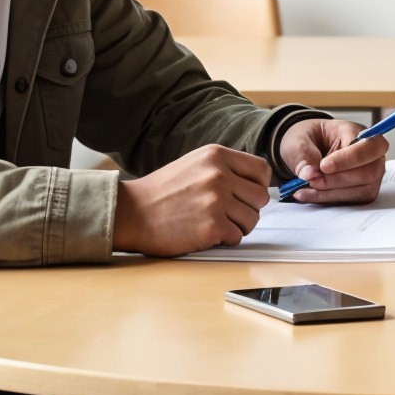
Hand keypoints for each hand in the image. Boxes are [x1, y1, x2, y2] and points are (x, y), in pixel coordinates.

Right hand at [113, 143, 274, 254]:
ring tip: (218, 224)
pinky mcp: (211, 226)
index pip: (262, 170)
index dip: (259, 185)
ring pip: (252, 219)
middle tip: (232, 214)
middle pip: (261, 197)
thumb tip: (255, 182)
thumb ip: (224, 167)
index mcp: (216, 156)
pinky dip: (225, 239)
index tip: (248, 195)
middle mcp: (219, 175)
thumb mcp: (195, 163)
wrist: (132, 212)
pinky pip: (236, 237)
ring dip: (239, 226)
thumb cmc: (162, 191)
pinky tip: (207, 233)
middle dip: (250, 209)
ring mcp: (216, 201)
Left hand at [278, 118, 388, 206]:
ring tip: (304, 189)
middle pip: (368, 172)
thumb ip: (303, 155)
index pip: (365, 147)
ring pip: (361, 190)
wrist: (308, 150)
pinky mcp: (364, 191)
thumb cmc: (309, 140)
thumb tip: (309, 174)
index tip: (323, 166)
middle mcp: (371, 154)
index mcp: (357, 131)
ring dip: (330, 193)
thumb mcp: (299, 140)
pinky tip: (309, 194)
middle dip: (337, 180)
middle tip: (312, 180)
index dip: (346, 159)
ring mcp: (371, 174)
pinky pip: (352, 200)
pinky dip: (328, 199)